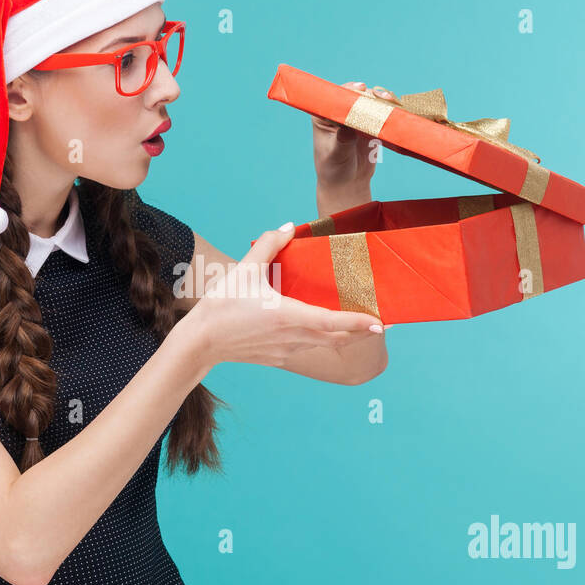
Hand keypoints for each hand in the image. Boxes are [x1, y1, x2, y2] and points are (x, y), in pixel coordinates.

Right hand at [180, 222, 383, 372]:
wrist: (201, 342)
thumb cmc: (222, 305)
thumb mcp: (244, 269)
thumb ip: (269, 245)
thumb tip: (289, 228)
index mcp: (289, 316)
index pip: (333, 322)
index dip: (359, 323)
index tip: (381, 323)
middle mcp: (294, 337)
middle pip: (338, 338)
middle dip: (362, 332)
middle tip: (383, 323)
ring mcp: (288, 350)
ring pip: (325, 344)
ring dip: (344, 335)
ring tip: (359, 322)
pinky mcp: (279, 356)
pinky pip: (309, 346)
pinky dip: (323, 338)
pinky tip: (322, 327)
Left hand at [312, 81, 398, 193]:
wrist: (347, 183)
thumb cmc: (334, 170)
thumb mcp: (336, 155)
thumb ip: (342, 141)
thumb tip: (348, 127)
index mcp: (323, 116)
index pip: (335, 97)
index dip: (349, 90)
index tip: (361, 88)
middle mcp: (339, 113)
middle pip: (356, 96)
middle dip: (370, 94)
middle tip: (382, 97)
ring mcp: (356, 118)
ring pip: (370, 102)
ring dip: (382, 100)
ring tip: (392, 102)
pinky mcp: (370, 124)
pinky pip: (380, 114)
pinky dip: (389, 111)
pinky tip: (398, 110)